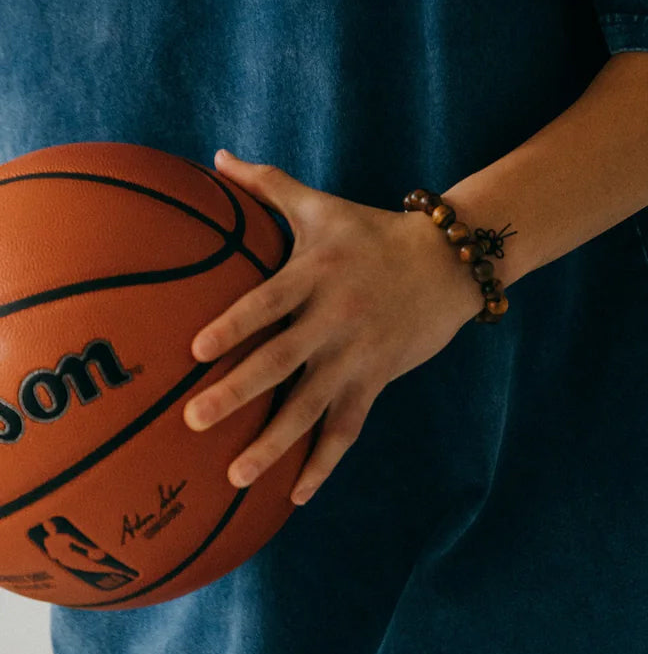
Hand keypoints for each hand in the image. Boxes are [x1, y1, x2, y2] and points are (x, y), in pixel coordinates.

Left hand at [182, 149, 479, 505]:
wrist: (448, 260)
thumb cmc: (372, 230)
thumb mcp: (321, 206)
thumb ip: (267, 184)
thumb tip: (216, 156)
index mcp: (318, 272)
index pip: (269, 301)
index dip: (235, 324)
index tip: (196, 350)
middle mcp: (337, 316)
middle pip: (282, 358)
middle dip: (238, 391)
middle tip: (195, 419)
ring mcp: (359, 352)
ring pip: (312, 405)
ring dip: (274, 443)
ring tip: (235, 475)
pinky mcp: (378, 378)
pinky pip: (348, 428)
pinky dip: (324, 464)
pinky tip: (295, 497)